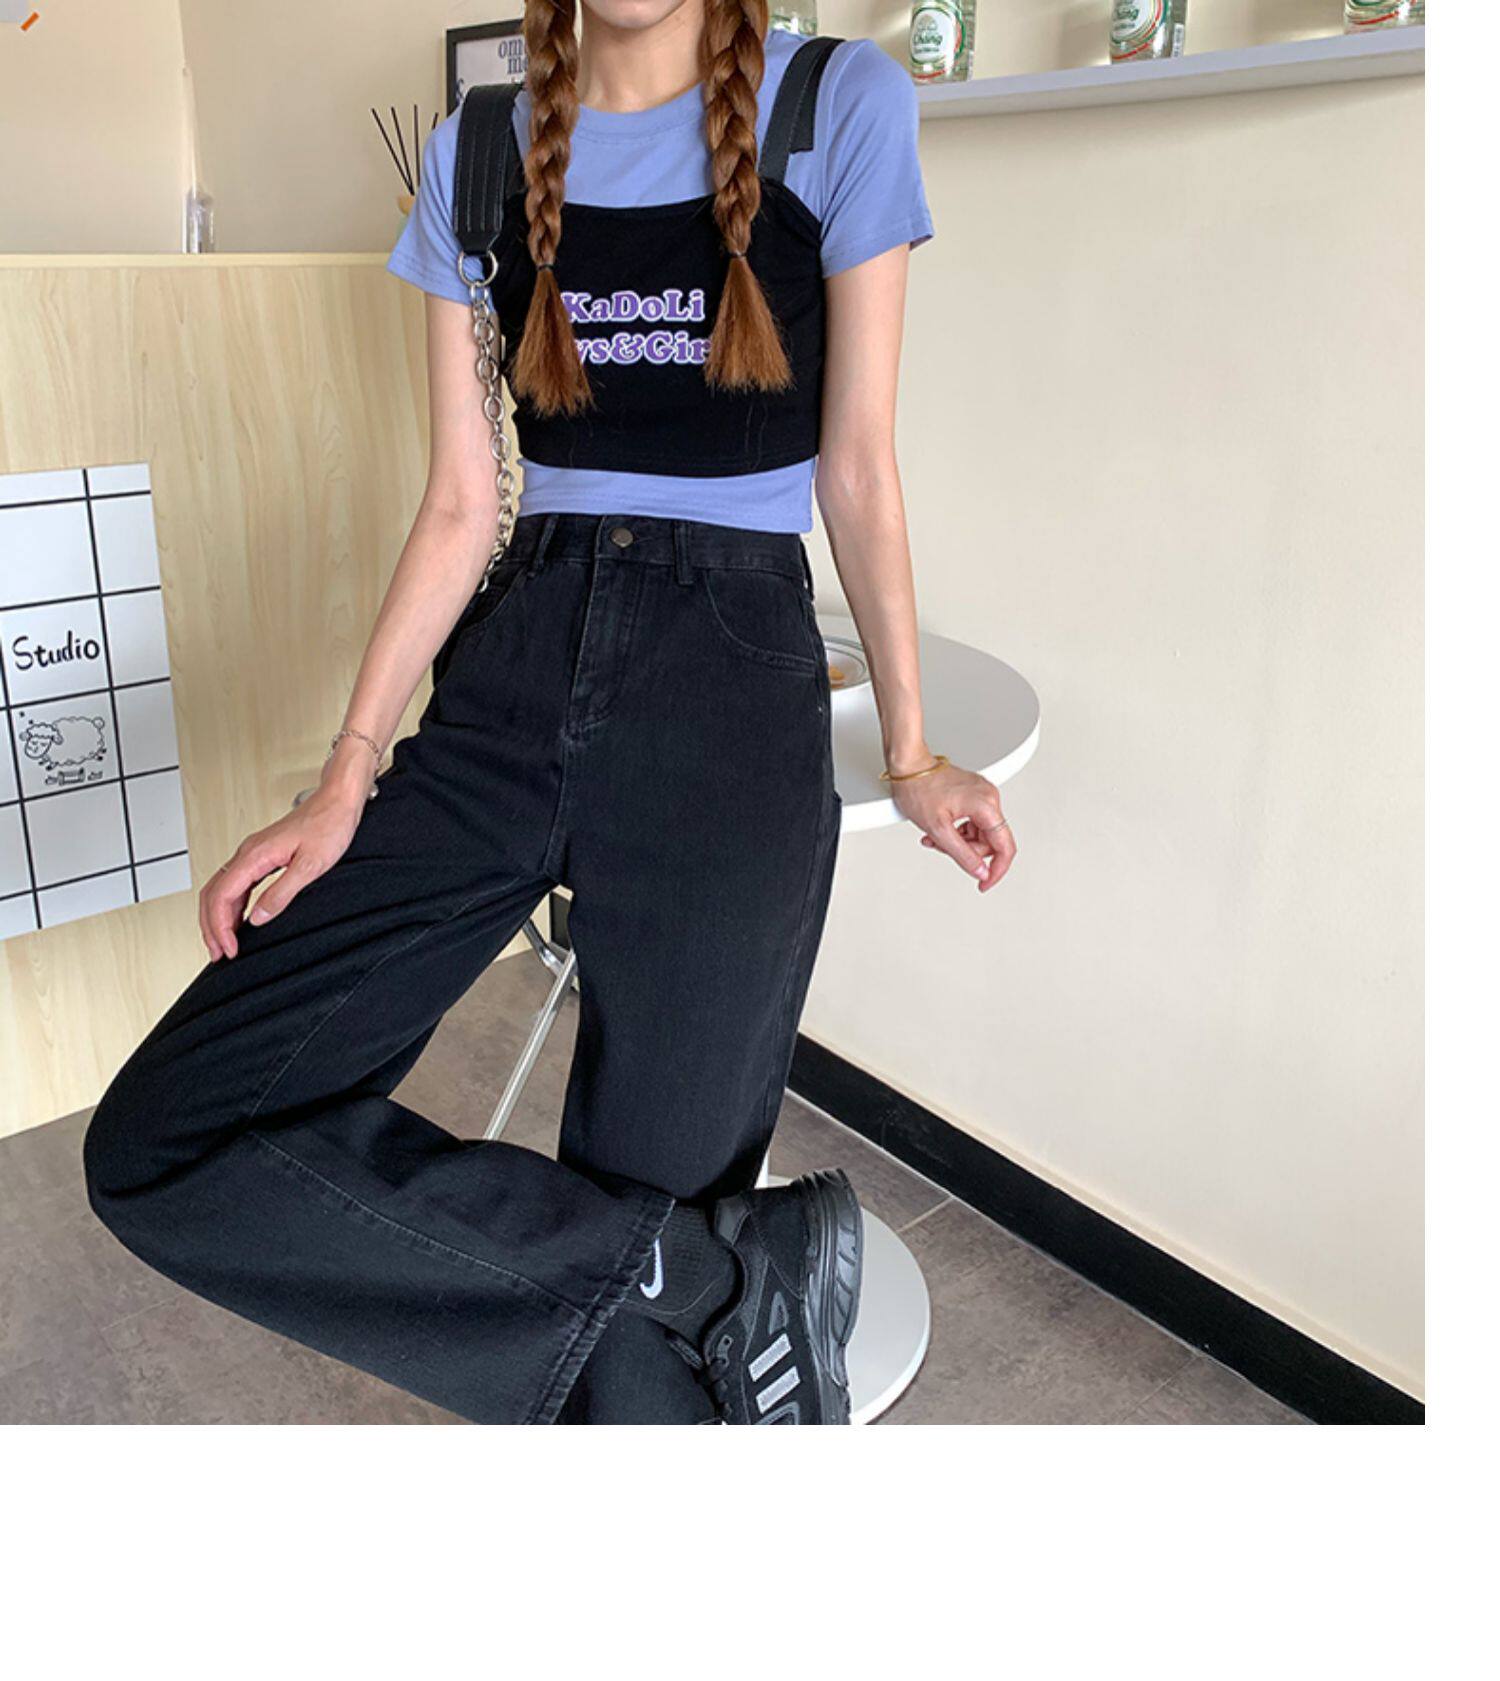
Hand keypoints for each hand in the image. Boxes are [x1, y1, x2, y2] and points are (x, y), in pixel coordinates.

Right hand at [198, 776, 366, 960]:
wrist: (338, 801)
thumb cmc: (329, 825)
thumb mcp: (311, 865)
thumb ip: (282, 892)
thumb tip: (258, 918)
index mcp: (254, 855)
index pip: (221, 896)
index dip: (220, 927)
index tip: (229, 949)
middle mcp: (247, 853)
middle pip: (213, 894)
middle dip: (210, 926)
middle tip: (218, 954)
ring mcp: (253, 854)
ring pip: (221, 889)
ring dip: (217, 918)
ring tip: (222, 943)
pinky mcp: (262, 856)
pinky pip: (236, 884)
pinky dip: (231, 906)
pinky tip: (238, 920)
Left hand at [889, 757, 1016, 893]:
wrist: (908, 765)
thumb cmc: (918, 789)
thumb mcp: (939, 829)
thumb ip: (963, 855)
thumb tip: (981, 872)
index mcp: (986, 805)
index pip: (1004, 847)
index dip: (996, 870)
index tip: (985, 882)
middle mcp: (989, 797)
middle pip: (990, 841)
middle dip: (967, 851)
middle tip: (943, 848)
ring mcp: (982, 794)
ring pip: (979, 833)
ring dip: (959, 842)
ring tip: (936, 838)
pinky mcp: (973, 794)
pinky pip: (973, 821)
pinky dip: (958, 830)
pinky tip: (941, 830)